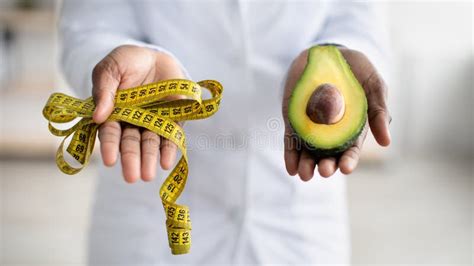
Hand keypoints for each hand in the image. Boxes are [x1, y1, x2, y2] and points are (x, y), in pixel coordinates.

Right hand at [92, 45, 183, 182]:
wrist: (154, 56)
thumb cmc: (126, 62)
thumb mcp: (110, 69)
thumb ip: (104, 90)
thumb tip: (98, 116)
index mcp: (113, 114)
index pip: (110, 133)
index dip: (110, 146)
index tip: (110, 160)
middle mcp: (132, 122)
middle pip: (131, 143)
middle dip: (131, 159)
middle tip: (132, 177)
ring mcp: (153, 122)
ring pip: (151, 143)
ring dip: (149, 159)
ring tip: (149, 175)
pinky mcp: (173, 120)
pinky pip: (171, 136)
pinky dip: (169, 150)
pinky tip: (166, 163)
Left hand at [282, 47, 390, 179]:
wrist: (327, 51)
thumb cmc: (355, 69)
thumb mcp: (374, 85)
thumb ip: (379, 111)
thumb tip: (386, 142)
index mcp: (353, 128)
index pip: (351, 149)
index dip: (349, 160)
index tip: (346, 168)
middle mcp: (331, 131)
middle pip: (329, 154)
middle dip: (327, 165)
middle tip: (325, 171)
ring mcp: (311, 126)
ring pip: (308, 151)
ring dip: (307, 164)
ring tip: (305, 174)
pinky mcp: (294, 119)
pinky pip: (291, 139)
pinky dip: (290, 154)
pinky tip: (291, 167)